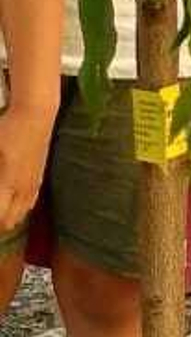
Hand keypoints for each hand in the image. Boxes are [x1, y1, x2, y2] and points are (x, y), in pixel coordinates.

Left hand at [0, 104, 51, 233]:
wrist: (36, 115)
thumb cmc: (7, 127)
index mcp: (8, 184)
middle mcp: (23, 189)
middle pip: (8, 222)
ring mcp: (33, 185)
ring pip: (20, 215)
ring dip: (6, 218)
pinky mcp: (39, 179)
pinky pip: (29, 204)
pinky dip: (17, 210)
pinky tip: (9, 202)